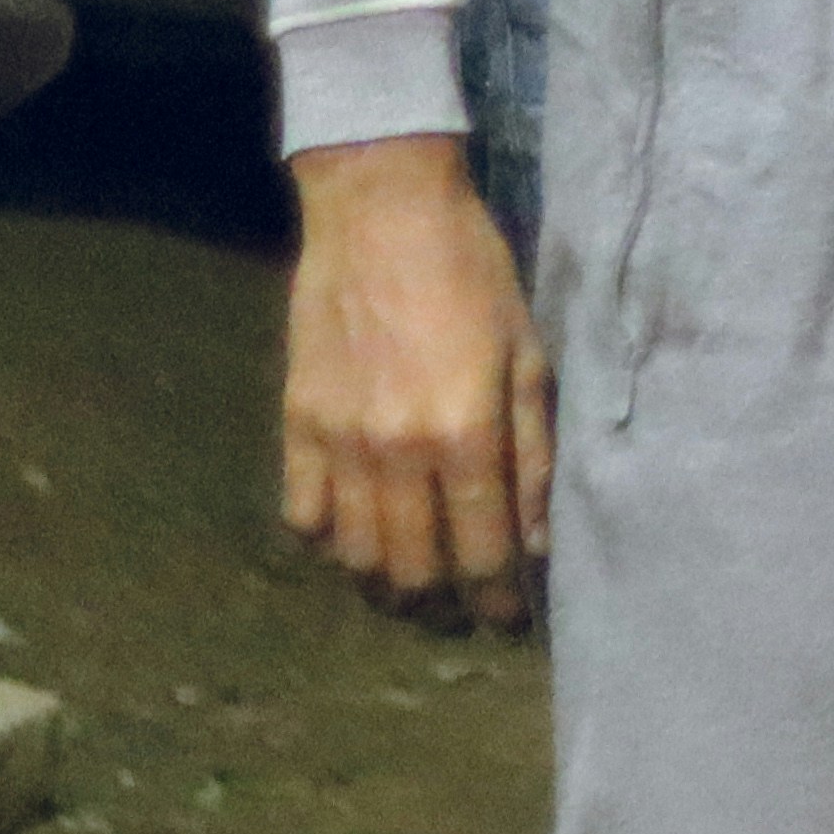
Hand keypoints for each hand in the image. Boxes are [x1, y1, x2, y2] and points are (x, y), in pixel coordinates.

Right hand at [280, 136, 548, 628]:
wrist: (381, 213)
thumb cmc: (475, 274)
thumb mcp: (530, 355)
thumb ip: (534, 453)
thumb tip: (536, 542)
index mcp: (466, 432)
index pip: (483, 551)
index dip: (498, 598)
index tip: (510, 620)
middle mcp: (397, 451)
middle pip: (412, 568)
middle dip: (442, 606)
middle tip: (461, 614)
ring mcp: (338, 442)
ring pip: (354, 555)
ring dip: (385, 586)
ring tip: (413, 591)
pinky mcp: (296, 425)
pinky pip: (303, 515)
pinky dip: (329, 541)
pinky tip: (357, 539)